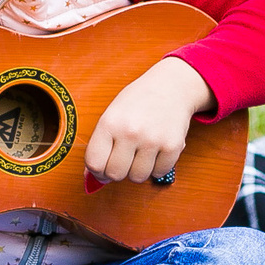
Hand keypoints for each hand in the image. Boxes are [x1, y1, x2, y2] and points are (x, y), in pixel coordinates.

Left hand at [85, 56, 216, 184]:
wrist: (170, 87)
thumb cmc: (138, 101)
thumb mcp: (112, 115)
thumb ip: (100, 145)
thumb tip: (91, 176)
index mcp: (110, 122)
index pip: (94, 163)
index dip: (96, 171)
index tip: (102, 168)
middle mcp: (130, 131)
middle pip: (115, 174)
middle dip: (117, 172)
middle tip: (122, 161)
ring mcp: (152, 140)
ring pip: (137, 177)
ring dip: (137, 170)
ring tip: (140, 153)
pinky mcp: (172, 146)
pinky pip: (159, 173)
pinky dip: (156, 167)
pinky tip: (155, 151)